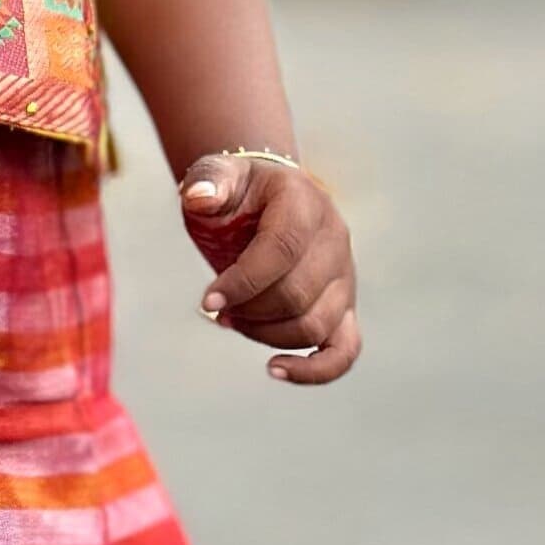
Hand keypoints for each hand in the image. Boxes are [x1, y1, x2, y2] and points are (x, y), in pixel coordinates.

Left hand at [180, 151, 359, 385]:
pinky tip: (275, 370)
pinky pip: (344, 350)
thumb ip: (208, 180)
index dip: (243, 281)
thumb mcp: (219, 173)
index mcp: (305, 203)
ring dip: (265, 335)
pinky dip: (315, 370)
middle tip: (215, 309)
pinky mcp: (344, 307)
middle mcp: (334, 240)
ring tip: (231, 321)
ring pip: (314, 326)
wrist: (268, 200)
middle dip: (248, 310)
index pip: (281, 249)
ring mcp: (344, 277)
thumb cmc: (241, 191)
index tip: (207, 302)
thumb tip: (200, 197)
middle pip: (297, 294)